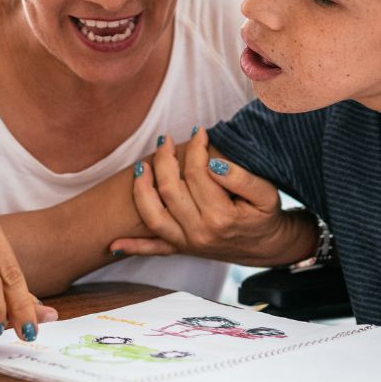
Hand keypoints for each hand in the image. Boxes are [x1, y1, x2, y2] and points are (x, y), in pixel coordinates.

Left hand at [109, 129, 313, 266]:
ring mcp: (187, 242)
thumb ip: (241, 178)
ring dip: (141, 190)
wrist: (268, 247)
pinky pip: (152, 249)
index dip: (196, 148)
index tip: (199, 131)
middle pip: (170, 189)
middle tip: (165, 139)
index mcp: (221, 217)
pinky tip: (112, 244)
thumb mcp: (266, 194)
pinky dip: (132, 247)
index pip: (198, 173)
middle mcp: (199, 233)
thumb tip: (213, 163)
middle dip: (164, 159)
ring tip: (141, 166)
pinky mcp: (182, 249)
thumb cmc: (265, 216)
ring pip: (153, 216)